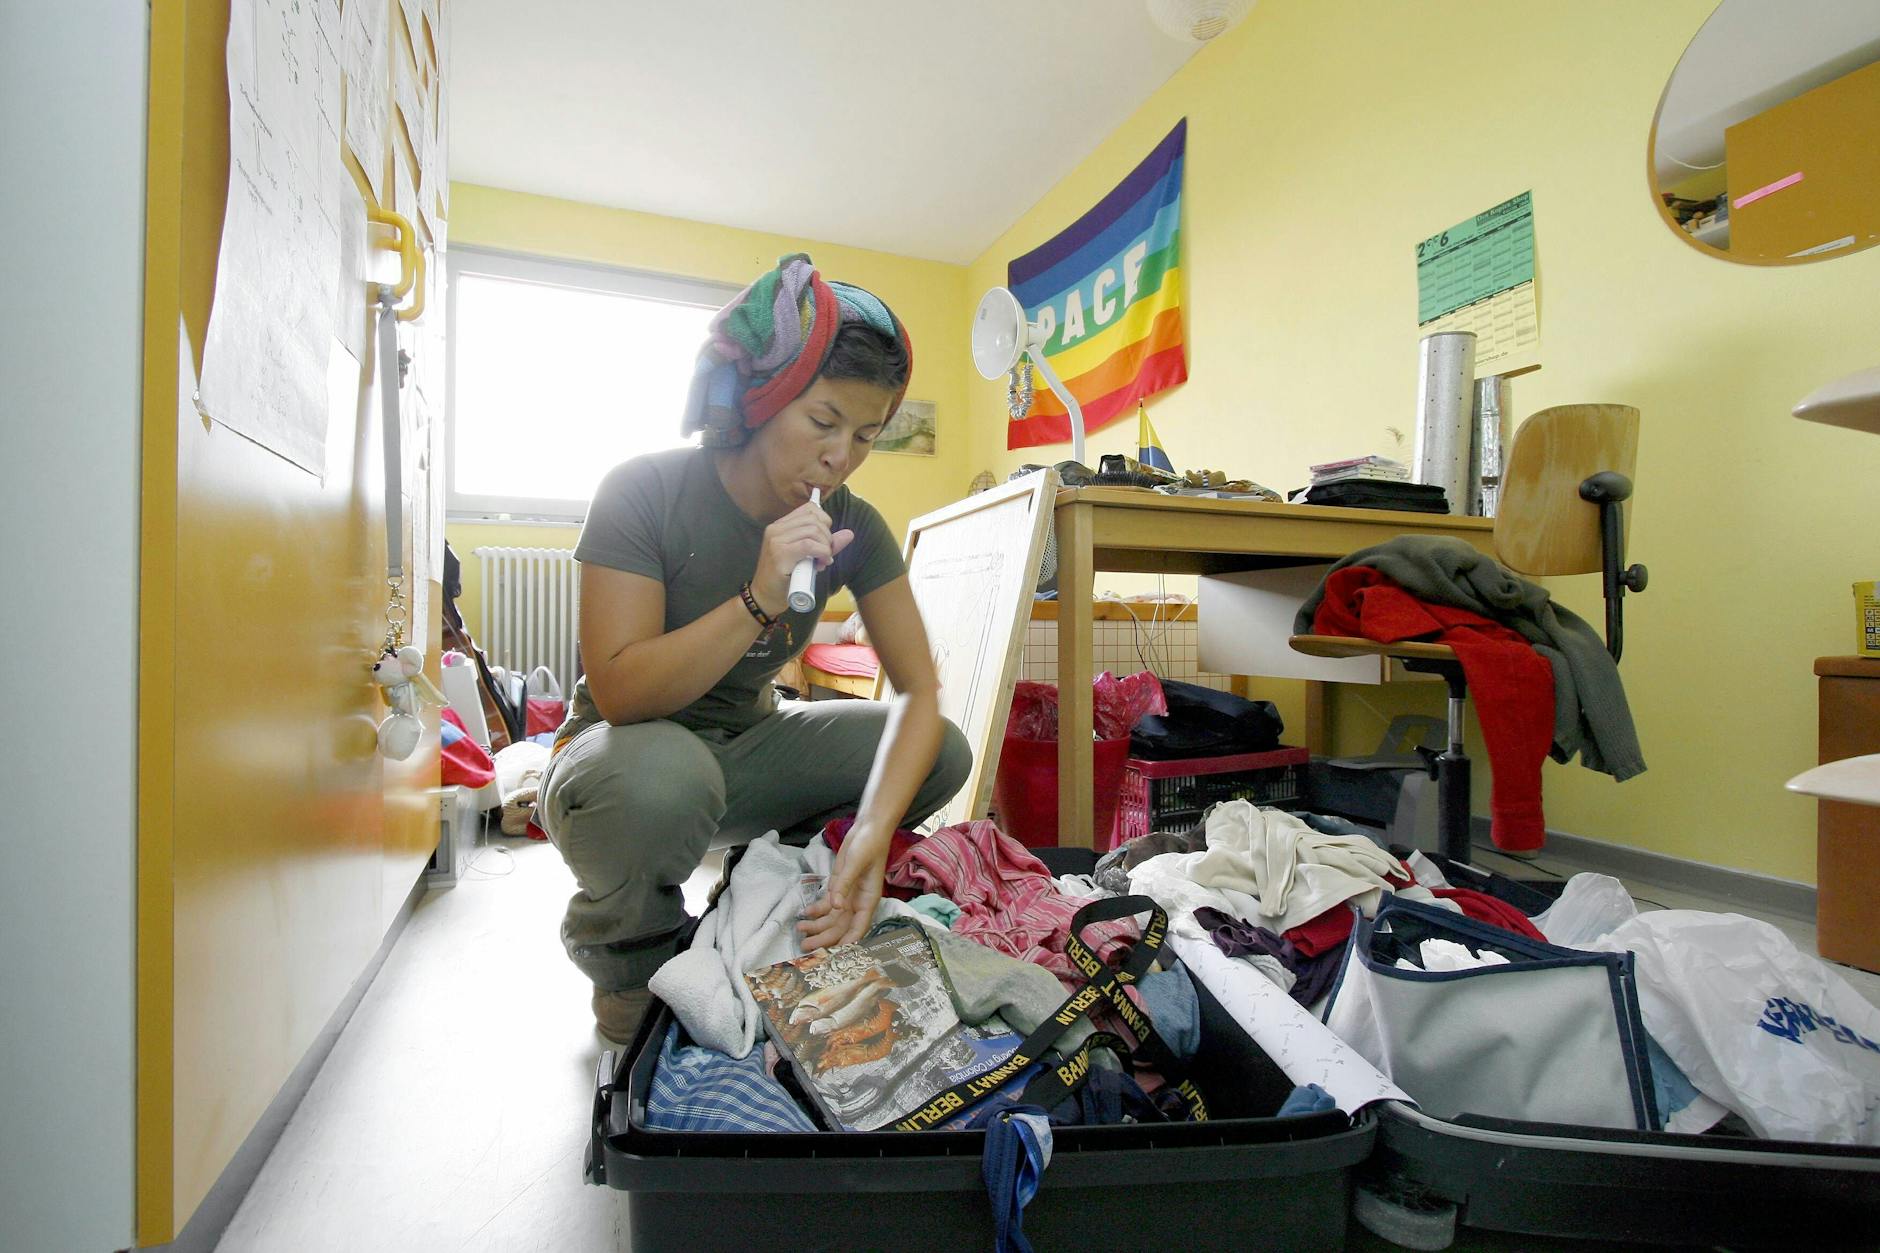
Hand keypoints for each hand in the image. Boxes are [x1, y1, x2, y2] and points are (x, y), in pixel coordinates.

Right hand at [753, 500, 853, 613]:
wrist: (765, 598)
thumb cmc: (785, 579)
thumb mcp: (807, 558)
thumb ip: (825, 544)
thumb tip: (849, 533)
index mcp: (780, 525)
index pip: (809, 509)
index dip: (824, 521)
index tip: (825, 540)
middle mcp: (776, 528)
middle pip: (813, 519)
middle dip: (827, 537)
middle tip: (825, 555)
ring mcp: (776, 540)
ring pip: (813, 530)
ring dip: (825, 546)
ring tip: (822, 561)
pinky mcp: (779, 554)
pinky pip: (809, 545)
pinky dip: (821, 553)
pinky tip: (822, 564)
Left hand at [798, 823, 889, 949]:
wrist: (868, 829)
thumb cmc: (869, 845)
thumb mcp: (856, 863)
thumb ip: (844, 884)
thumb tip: (835, 906)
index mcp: (868, 901)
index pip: (858, 929)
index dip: (846, 944)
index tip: (831, 956)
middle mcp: (857, 903)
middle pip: (840, 927)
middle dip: (823, 939)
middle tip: (805, 946)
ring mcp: (847, 896)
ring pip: (831, 919)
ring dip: (816, 926)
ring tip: (800, 930)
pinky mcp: (838, 887)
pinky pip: (826, 905)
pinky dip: (815, 911)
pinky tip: (804, 914)